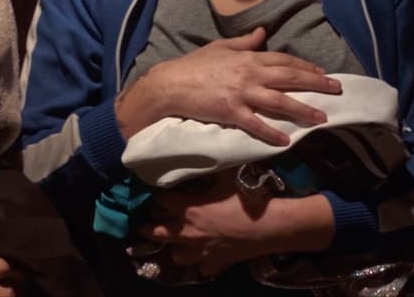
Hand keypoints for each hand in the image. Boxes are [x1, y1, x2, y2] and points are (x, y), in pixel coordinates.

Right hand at [115, 26, 340, 145]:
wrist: (170, 84)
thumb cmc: (194, 65)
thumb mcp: (220, 47)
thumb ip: (244, 42)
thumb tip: (262, 32)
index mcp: (248, 58)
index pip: (284, 60)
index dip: (305, 66)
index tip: (322, 72)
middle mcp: (250, 74)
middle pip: (290, 78)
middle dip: (316, 84)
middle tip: (336, 89)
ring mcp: (242, 94)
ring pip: (280, 101)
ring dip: (303, 110)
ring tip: (322, 118)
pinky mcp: (231, 112)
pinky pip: (256, 124)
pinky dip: (272, 132)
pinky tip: (287, 140)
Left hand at [135, 171, 335, 276]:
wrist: (270, 226)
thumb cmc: (247, 199)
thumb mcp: (227, 175)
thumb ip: (210, 165)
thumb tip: (203, 146)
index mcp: (189, 209)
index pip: (161, 200)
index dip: (155, 194)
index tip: (152, 190)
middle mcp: (189, 232)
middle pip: (158, 232)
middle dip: (148, 227)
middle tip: (143, 223)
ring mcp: (201, 250)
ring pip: (176, 255)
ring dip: (173, 247)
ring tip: (174, 241)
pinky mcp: (215, 262)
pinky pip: (201, 267)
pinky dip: (200, 263)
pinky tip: (203, 256)